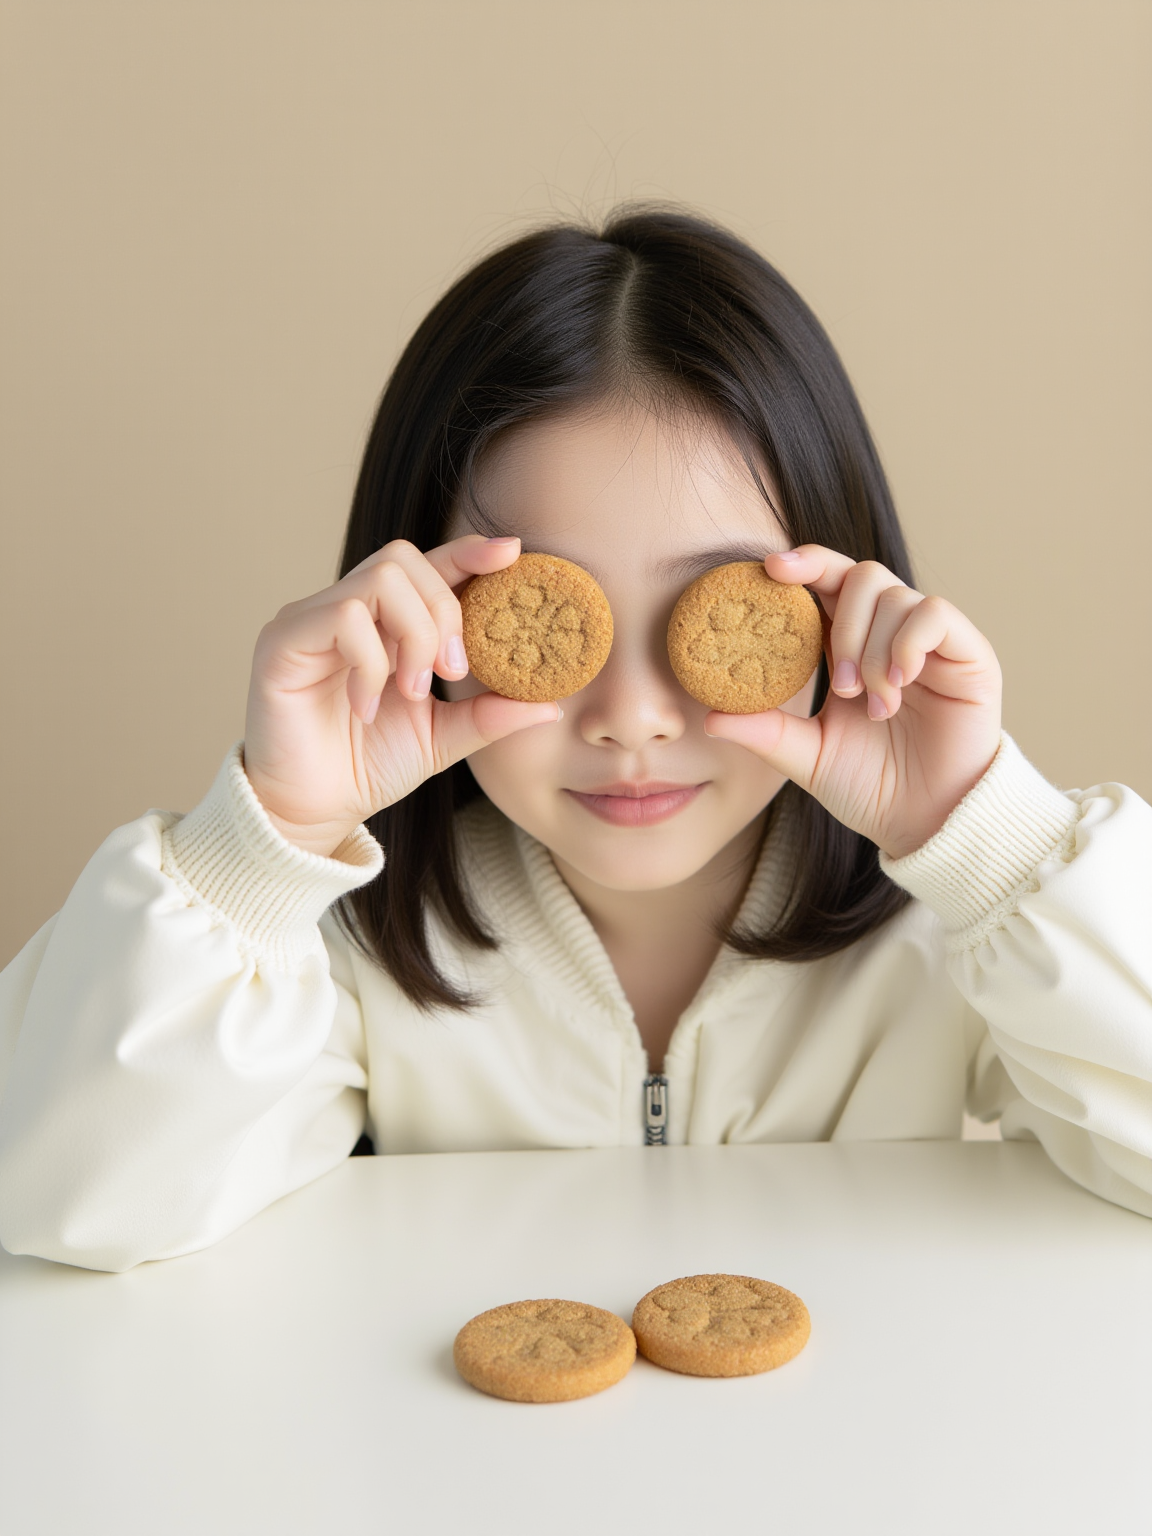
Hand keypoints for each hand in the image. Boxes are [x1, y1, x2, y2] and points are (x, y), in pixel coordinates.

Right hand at [243, 534, 560, 855]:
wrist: (313, 811)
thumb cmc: (368, 766)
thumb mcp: (444, 737)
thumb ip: (489, 714)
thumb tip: (550, 703)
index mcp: (385, 622)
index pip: (428, 565)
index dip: (469, 551)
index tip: (512, 553)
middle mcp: (345, 608)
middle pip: (405, 559)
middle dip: (445, 612)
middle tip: (452, 673)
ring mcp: (310, 619)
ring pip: (380, 580)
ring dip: (414, 636)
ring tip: (413, 692)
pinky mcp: (282, 640)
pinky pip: (344, 616)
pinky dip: (371, 662)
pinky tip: (368, 706)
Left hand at [704, 546, 1002, 859]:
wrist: (928, 823)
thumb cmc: (871, 787)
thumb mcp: (808, 757)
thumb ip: (766, 731)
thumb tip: (710, 716)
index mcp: (848, 646)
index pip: (826, 583)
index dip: (802, 565)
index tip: (770, 569)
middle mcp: (888, 634)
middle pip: (860, 574)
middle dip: (841, 621)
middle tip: (839, 683)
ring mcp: (930, 641)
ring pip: (894, 594)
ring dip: (873, 648)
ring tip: (873, 704)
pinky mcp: (968, 653)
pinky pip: (934, 614)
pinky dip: (907, 643)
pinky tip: (898, 684)